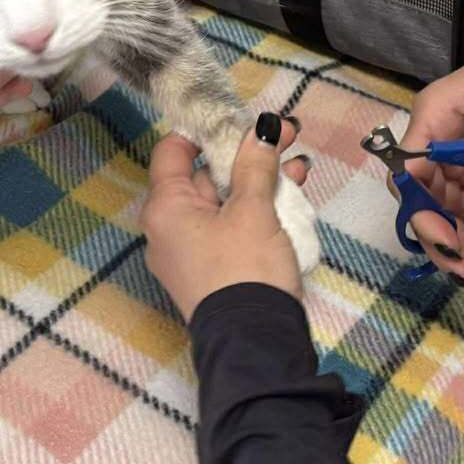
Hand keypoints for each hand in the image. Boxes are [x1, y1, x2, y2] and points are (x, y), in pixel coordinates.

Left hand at [143, 115, 310, 320]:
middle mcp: (168, 229)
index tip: (238, 118)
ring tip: (298, 165)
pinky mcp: (213, 270)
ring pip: (223, 202)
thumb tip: (261, 128)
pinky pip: (230, 228)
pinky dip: (256, 210)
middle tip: (285, 135)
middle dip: (245, 155)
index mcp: (165, 208)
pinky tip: (291, 196)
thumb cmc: (245, 270)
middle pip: (203, 176)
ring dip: (258, 182)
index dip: (205, 130)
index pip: (172, 151)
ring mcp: (190, 252)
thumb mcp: (254, 210)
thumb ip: (255, 164)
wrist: (256, 344)